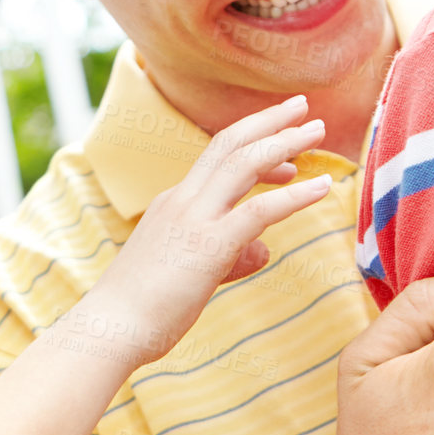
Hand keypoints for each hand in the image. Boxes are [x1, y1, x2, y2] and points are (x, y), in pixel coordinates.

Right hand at [87, 96, 331, 364]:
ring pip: (245, 163)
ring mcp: (194, 219)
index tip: (284, 153)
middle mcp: (183, 200)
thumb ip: (227, 255)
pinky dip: (296, 195)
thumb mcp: (188, 271)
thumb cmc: (143, 309)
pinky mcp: (209, 246)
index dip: (254, 146)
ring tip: (318, 129)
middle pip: (231, 144)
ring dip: (285, 141)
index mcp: (173, 203)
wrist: (110, 329)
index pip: (217, 160)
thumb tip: (261, 251)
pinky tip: (322, 187)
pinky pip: (260, 210)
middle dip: (269, 121)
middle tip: (302, 105)